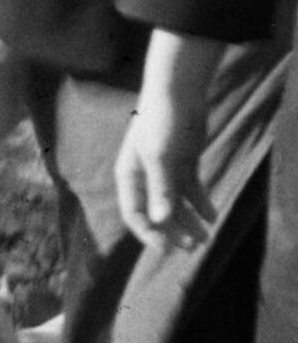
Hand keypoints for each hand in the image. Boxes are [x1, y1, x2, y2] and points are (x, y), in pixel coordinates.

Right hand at [114, 30, 223, 249]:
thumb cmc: (161, 122)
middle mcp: (145, 176)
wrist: (178, 93)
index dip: (148, 234)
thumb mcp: (160, 157)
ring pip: (175, 204)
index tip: (167, 250)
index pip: (134, 213)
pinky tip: (211, 217)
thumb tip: (161, 222)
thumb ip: (161, 189)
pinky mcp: (182, 163)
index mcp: (130, 176)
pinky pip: (190, 190)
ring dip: (189, 222)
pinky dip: (200, 204)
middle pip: (157, 212)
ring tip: (206, 238)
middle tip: (192, 248)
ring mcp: (165, 170)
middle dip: (173, 232)